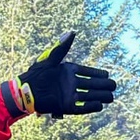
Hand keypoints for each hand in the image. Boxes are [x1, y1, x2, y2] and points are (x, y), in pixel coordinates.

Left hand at [2, 31, 116, 117]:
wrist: (25, 92)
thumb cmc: (36, 74)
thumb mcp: (50, 59)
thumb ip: (62, 47)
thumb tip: (72, 32)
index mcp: (69, 71)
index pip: (88, 72)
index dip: (99, 74)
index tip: (107, 75)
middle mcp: (71, 83)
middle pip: (92, 85)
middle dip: (103, 86)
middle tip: (113, 86)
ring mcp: (69, 95)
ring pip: (89, 96)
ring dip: (100, 96)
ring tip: (111, 97)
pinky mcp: (66, 107)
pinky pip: (81, 107)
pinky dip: (90, 107)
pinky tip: (100, 106)